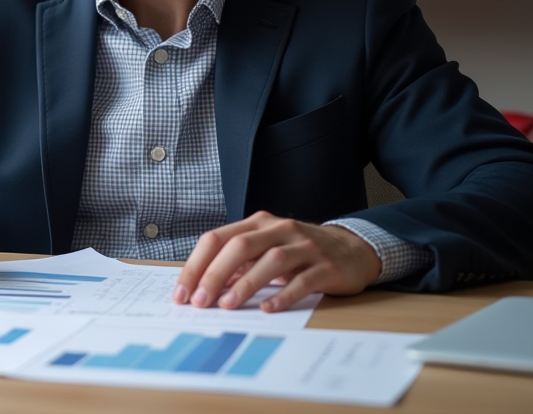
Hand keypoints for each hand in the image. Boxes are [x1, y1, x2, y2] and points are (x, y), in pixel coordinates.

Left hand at [172, 211, 381, 312]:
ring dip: (245, 284)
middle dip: (214, 275)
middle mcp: (279, 230)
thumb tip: (201, 286)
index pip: (217, 239)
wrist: (351, 249)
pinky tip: (269, 309)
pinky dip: (284, 295)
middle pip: (239, 246)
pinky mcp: (326, 266)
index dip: (196, 265)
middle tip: (199, 302)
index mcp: (257, 224)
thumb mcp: (265, 249)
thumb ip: (237, 263)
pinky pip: (303, 280)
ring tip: (227, 306)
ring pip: (270, 261)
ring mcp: (304, 246)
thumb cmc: (298, 252)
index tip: (182, 293)